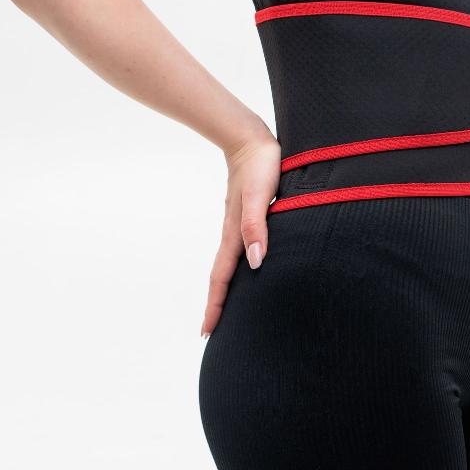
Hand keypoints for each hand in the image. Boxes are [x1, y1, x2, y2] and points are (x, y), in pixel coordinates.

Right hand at [201, 120, 280, 336]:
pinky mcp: (246, 215)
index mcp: (236, 233)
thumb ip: (258, 226)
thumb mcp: (262, 196)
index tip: (208, 331)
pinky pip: (238, 249)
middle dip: (216, 303)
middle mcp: (235, 233)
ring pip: (229, 263)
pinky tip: (247, 268)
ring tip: (225, 307)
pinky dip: (237, 267)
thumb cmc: (261, 166)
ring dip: (225, 287)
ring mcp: (239, 224)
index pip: (223, 277)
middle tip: (210, 331)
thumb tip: (256, 261)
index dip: (217, 304)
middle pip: (222, 275)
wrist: (251, 139)